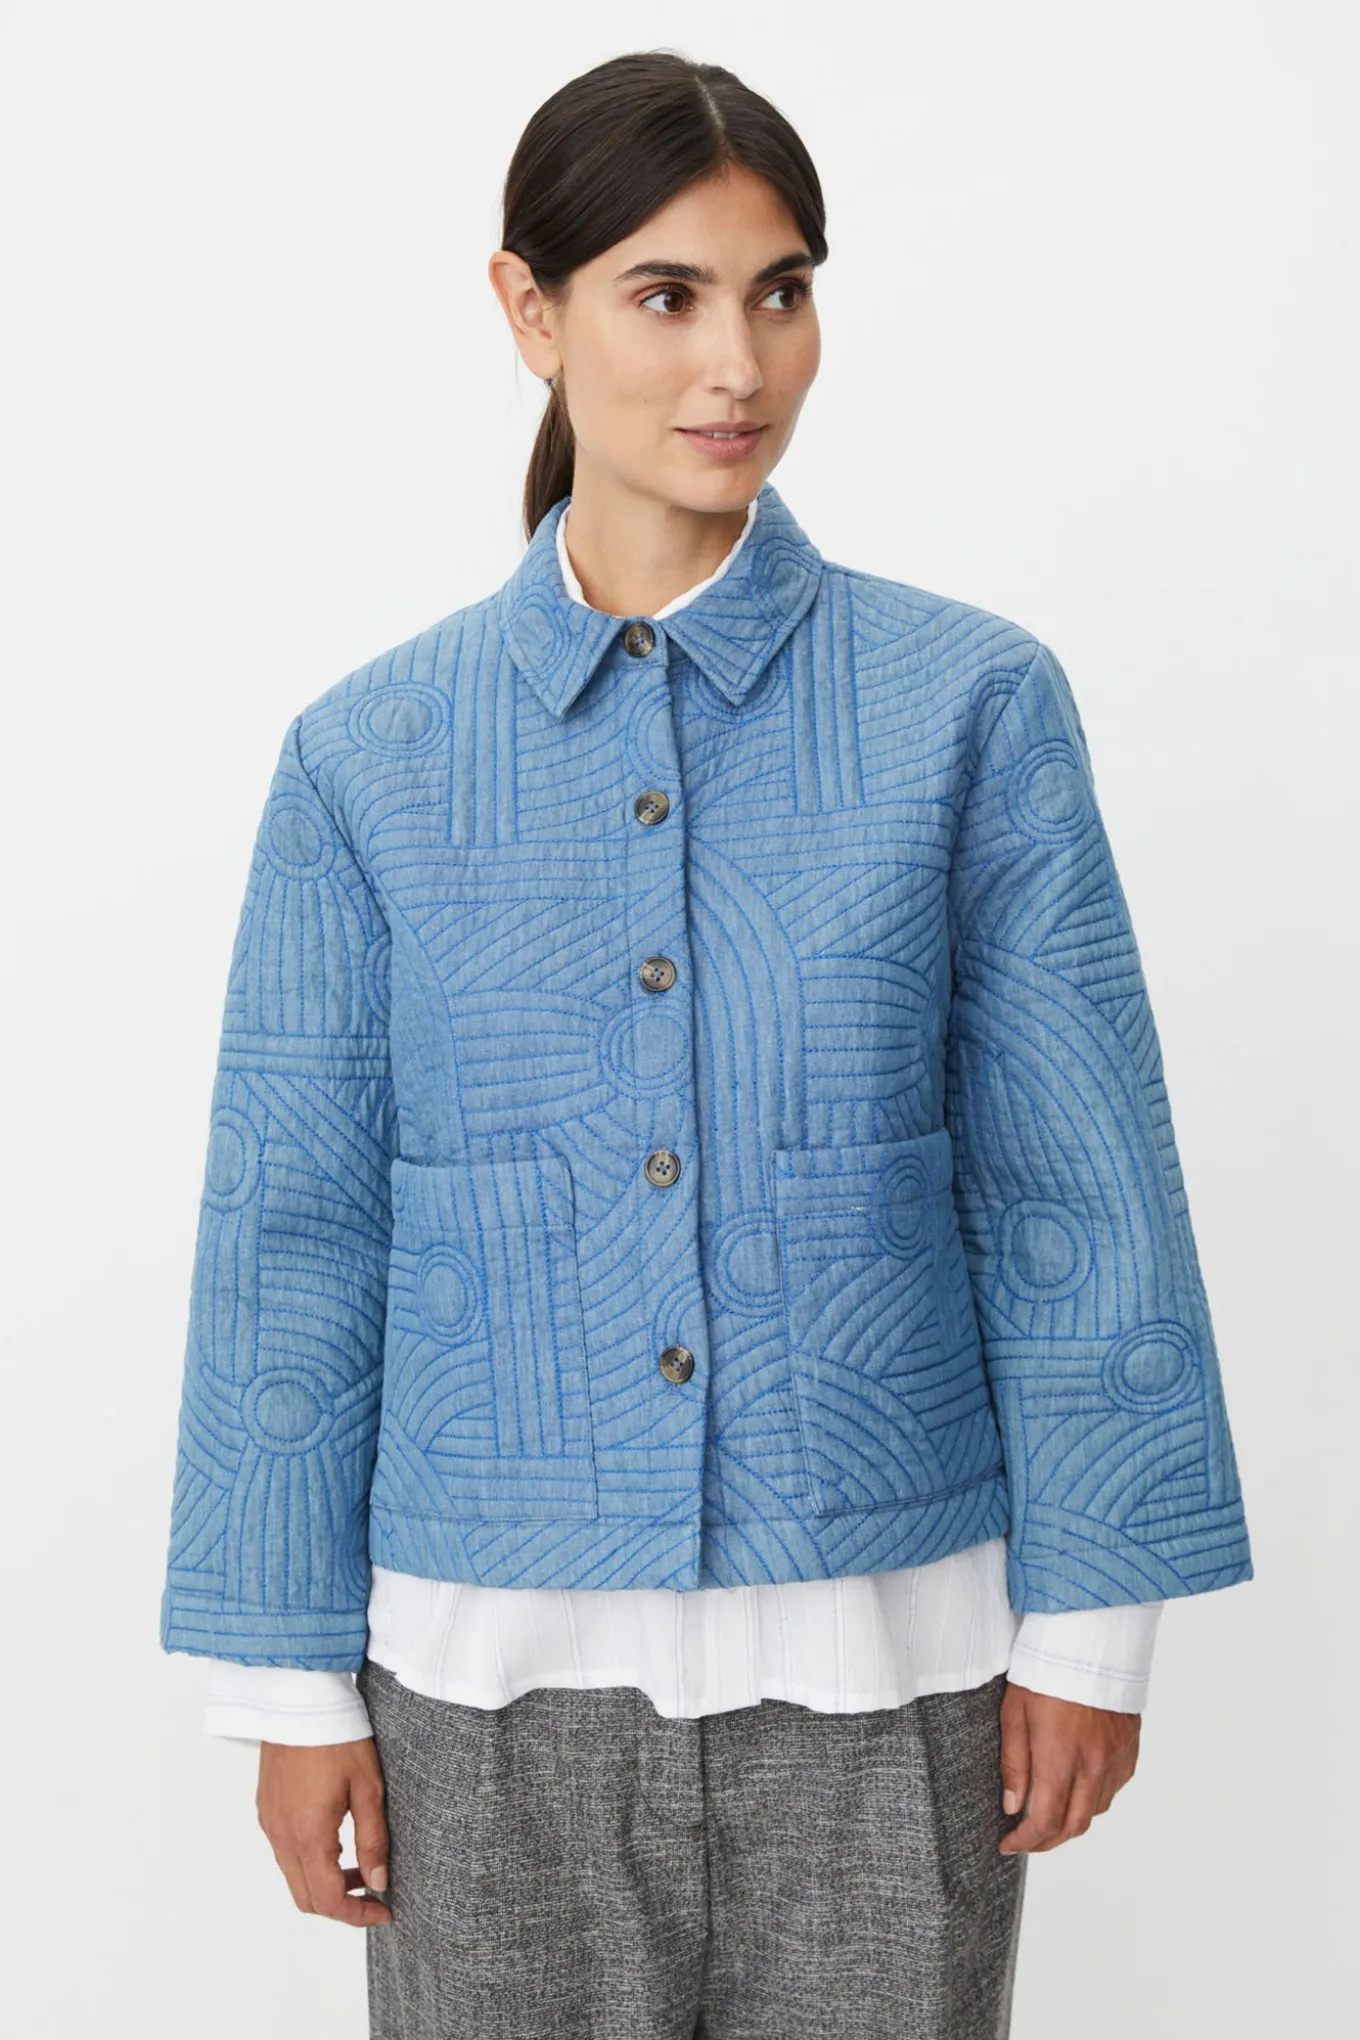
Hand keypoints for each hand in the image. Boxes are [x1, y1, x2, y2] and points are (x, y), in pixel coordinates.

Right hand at [256, 1738, 393, 1925]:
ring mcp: (269, 1823)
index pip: (328, 1900)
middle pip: (306, 1898)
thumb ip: (373, 1840)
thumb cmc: (338, 1737)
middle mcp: (281, 1836)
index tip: (383, 1910)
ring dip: (324, 1882)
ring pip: (294, 1876)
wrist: (299, 1698)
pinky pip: (284, 1851)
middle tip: (373, 1892)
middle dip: (341, 1905)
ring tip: (359, 1863)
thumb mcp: (368, 1788)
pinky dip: (309, 1860)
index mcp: (308, 1836)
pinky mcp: (266, 1808)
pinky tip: (334, 1839)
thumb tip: (379, 1881)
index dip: (357, 1915)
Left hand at [997, 1681, 1140, 1853]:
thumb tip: (1012, 1805)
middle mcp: (1093, 1765)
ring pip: (1095, 1810)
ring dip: (1071, 1820)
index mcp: (1060, 1759)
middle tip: (1027, 1839)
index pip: (1045, 1821)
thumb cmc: (1047, 1669)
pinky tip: (1078, 1788)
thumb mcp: (1014, 1713)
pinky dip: (1094, 1798)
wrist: (1089, 1639)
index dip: (1025, 1841)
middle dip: (1047, 1841)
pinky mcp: (1129, 1748)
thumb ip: (1014, 1764)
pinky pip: (1113, 1788)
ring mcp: (1115, 1758)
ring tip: (1049, 1813)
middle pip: (1073, 1826)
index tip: (1009, 1844)